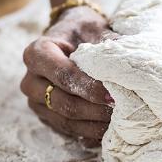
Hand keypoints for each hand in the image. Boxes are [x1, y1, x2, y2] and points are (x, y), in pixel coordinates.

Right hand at [21, 6, 113, 146]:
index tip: (112, 95)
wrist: (72, 38)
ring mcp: (35, 102)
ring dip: (93, 125)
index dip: (88, 88)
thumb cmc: (84, 31)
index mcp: (37, 54)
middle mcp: (30, 80)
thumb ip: (109, 45)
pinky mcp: (45, 116)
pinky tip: (108, 129)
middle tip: (120, 111)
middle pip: (63, 102)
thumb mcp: (96, 30)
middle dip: (94, 110)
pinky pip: (67, 130)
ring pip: (65, 120)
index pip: (63, 76)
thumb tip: (131, 65)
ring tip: (118, 123)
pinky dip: (89, 132)